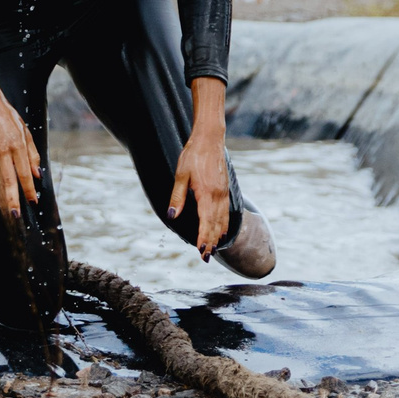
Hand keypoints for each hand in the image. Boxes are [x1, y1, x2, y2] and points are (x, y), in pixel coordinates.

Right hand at [0, 45, 37, 218]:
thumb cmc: (9, 119)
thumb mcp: (27, 133)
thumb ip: (32, 155)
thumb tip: (37, 174)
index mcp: (17, 146)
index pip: (24, 173)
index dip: (28, 189)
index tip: (33, 202)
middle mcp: (3, 152)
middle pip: (8, 181)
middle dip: (12, 199)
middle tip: (16, 215)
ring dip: (1, 198)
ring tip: (6, 212)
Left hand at [167, 76, 231, 255]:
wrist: (209, 139)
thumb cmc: (192, 155)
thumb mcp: (180, 175)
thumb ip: (177, 197)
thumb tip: (172, 216)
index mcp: (206, 193)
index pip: (205, 221)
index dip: (203, 237)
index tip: (201, 251)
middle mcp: (218, 195)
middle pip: (215, 224)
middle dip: (211, 241)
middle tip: (206, 257)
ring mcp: (223, 192)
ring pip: (222, 219)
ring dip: (218, 234)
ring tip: (214, 249)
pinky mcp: (225, 189)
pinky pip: (226, 211)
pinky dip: (224, 223)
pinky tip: (222, 230)